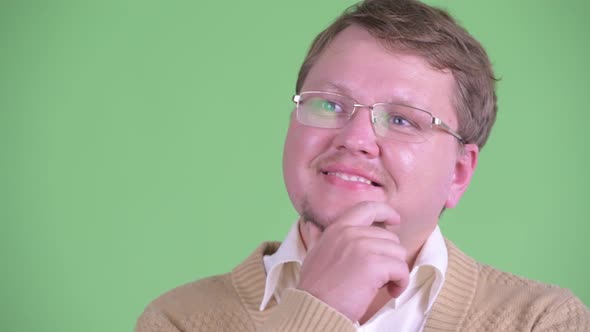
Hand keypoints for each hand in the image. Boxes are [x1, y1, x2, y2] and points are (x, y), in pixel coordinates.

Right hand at [297, 201, 409, 321]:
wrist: (315, 308)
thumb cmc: (315, 286)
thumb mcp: (313, 253)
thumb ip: (317, 237)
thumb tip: (311, 225)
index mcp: (337, 229)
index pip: (367, 208)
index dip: (385, 211)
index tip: (395, 220)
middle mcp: (350, 233)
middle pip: (389, 236)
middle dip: (390, 256)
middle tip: (381, 275)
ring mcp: (362, 247)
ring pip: (398, 252)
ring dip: (396, 271)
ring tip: (385, 285)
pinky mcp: (373, 265)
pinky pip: (401, 269)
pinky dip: (401, 282)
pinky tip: (391, 291)